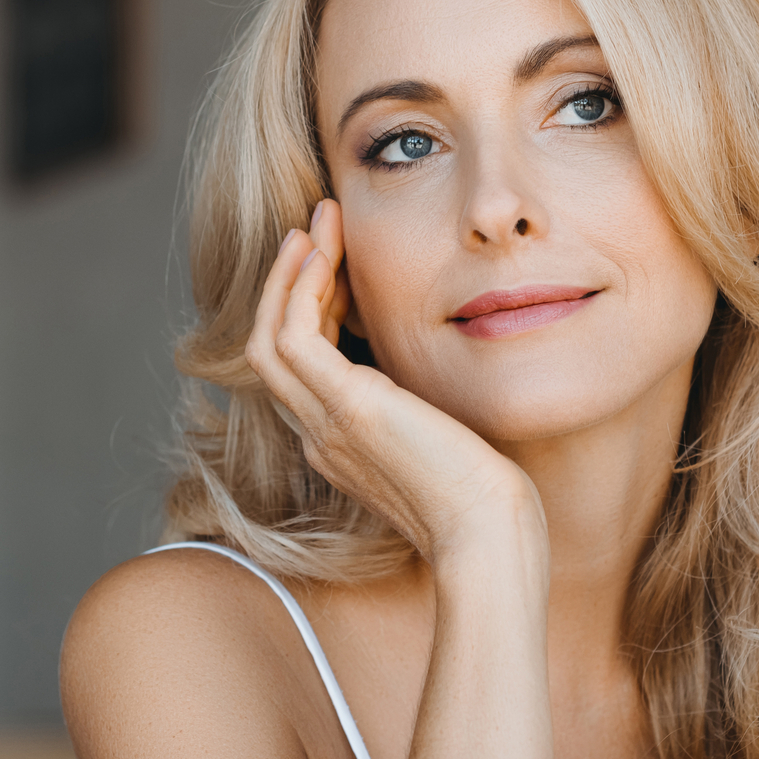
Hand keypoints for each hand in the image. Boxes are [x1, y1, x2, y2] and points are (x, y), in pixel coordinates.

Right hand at [245, 200, 542, 561]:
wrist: (489, 535)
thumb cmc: (486, 499)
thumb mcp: (444, 437)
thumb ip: (424, 406)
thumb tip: (435, 366)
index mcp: (341, 444)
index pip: (305, 366)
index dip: (314, 307)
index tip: (338, 263)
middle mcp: (320, 435)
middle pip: (274, 347)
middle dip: (290, 282)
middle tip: (316, 228)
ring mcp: (325, 424)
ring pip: (269, 337)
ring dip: (288, 275)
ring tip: (317, 224)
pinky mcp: (345, 408)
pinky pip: (293, 336)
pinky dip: (298, 289)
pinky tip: (322, 253)